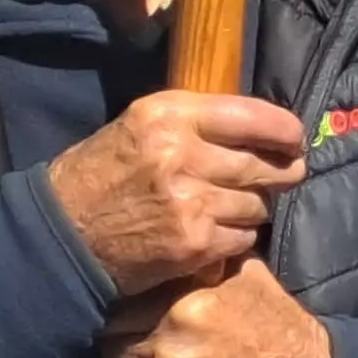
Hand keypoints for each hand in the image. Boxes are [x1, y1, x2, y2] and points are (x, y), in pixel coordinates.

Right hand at [45, 91, 307, 295]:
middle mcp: (180, 153)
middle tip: (290, 174)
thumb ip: (195, 121)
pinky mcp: (191, 243)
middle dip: (282, 171)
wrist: (61, 236)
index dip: (284, 129)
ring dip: (255, 208)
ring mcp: (189, 201)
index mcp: (168, 115)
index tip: (296, 138)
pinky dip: (238, 237)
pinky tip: (220, 234)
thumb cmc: (101, 176)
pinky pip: (241, 238)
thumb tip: (258, 126)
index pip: (251, 115)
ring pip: (256, 203)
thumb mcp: (140, 127)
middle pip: (261, 163)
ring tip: (240, 207)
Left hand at [96, 262, 332, 357]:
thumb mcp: (253, 280)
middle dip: (124, 348)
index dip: (127, 316)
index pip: (121, 313)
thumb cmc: (281, 334)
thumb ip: (212, 263)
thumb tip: (186, 246)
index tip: (134, 321)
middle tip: (140, 348)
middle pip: (111, 350)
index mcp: (183, 313)